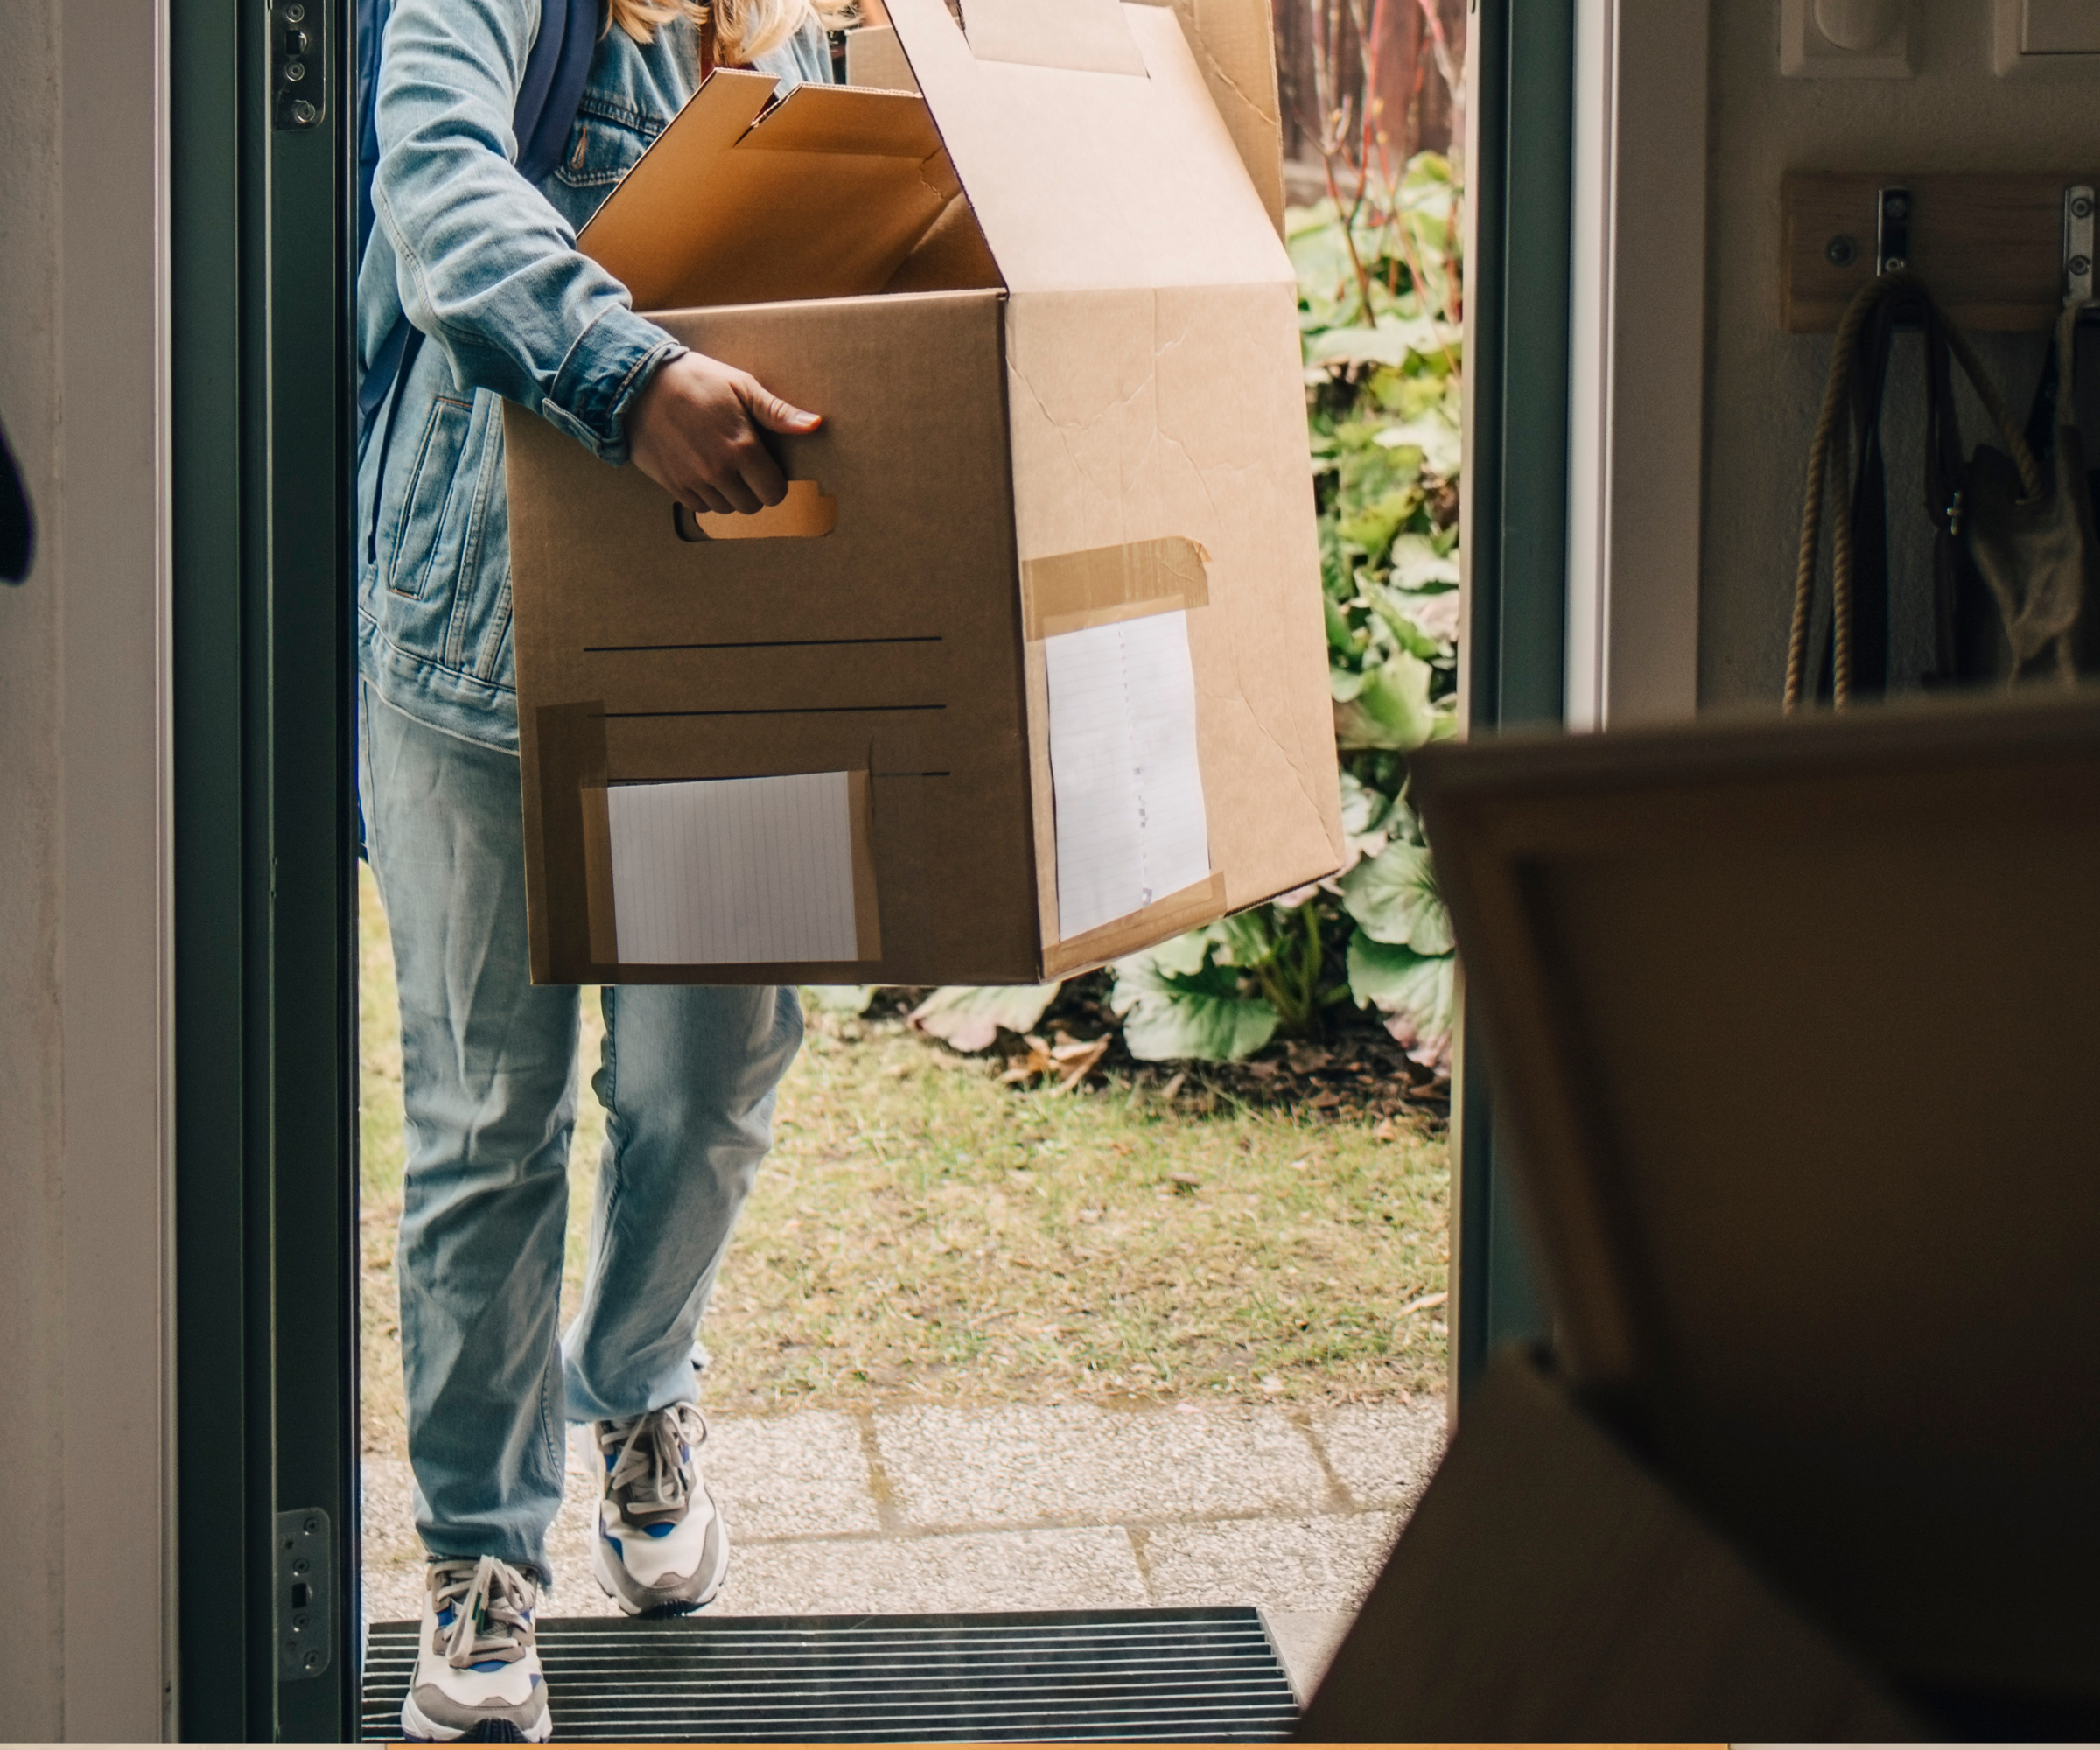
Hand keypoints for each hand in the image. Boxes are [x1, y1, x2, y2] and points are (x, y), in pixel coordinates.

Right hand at [624, 351, 820, 515]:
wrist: (639, 384)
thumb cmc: (695, 379)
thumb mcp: (741, 385)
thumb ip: (777, 411)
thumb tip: (814, 424)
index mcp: (742, 448)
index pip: (774, 493)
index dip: (774, 482)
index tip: (765, 467)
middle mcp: (719, 471)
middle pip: (751, 507)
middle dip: (753, 491)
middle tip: (743, 467)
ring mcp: (694, 481)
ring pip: (726, 510)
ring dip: (728, 494)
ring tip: (720, 466)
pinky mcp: (672, 485)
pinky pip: (699, 507)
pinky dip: (704, 496)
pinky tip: (700, 470)